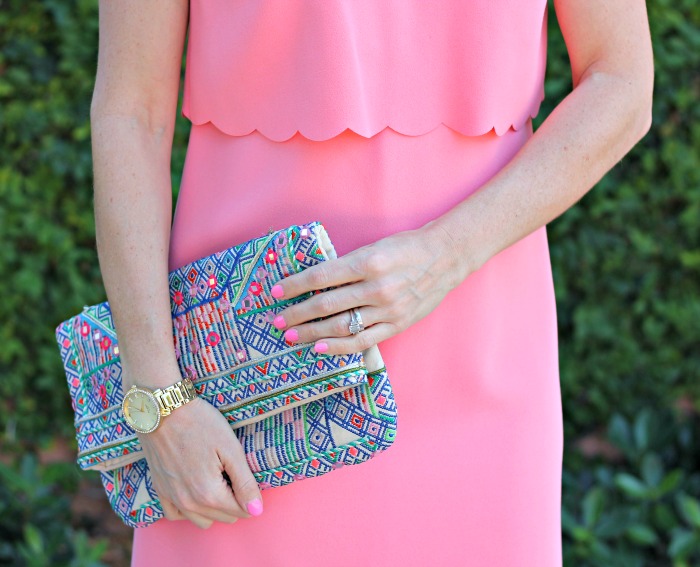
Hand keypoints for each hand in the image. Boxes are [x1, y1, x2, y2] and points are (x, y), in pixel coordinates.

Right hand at [137, 394, 263, 528]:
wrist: (162, 409)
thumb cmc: (200, 423)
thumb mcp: (230, 448)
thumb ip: (245, 483)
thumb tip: (257, 511)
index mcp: (209, 494)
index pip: (242, 511)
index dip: (250, 494)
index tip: (246, 474)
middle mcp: (189, 503)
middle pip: (224, 517)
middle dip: (235, 500)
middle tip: (232, 472)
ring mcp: (172, 499)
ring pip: (203, 520)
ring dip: (215, 508)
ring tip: (217, 479)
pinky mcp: (159, 490)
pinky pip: (177, 515)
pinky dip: (190, 509)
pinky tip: (196, 490)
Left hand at [269, 223, 470, 355]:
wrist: (445, 258)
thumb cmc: (406, 248)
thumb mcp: (374, 247)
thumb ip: (347, 266)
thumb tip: (313, 283)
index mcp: (368, 262)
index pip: (321, 277)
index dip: (294, 285)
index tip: (274, 292)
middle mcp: (376, 287)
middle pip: (326, 305)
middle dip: (297, 314)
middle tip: (277, 321)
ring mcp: (387, 309)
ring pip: (341, 327)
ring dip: (311, 333)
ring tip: (291, 336)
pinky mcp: (397, 324)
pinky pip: (362, 341)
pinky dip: (338, 347)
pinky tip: (319, 348)